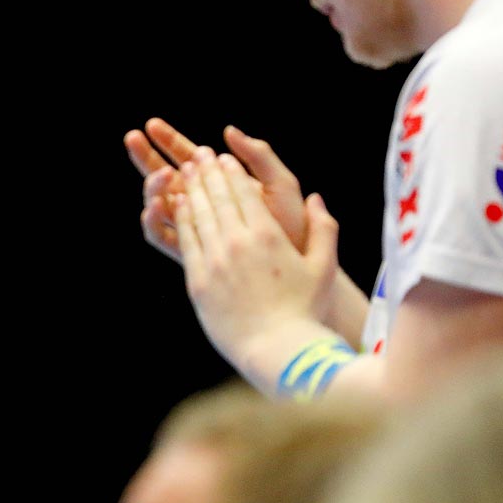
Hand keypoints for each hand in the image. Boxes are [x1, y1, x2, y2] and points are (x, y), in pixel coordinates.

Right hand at [126, 118, 307, 259]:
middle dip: (145, 157)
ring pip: (158, 204)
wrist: (295, 265)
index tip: (153, 125)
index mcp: (219, 184)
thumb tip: (229, 131)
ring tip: (160, 175)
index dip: (168, 140)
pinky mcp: (190, 253)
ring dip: (151, 187)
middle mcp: (201, 205)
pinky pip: (161, 236)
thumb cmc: (293, 225)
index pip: (186, 157)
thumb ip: (260, 156)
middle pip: (163, 177)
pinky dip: (156, 220)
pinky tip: (161, 204)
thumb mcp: (281, 184)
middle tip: (132, 137)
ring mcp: (193, 229)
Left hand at [173, 148, 339, 366]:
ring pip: (199, 215)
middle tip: (199, 154)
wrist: (276, 348)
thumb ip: (324, 228)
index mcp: (268, 236)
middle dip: (207, 172)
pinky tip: (178, 204)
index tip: (223, 157)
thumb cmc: (305, 310)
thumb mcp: (323, 267)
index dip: (231, 172)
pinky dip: (182, 218)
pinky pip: (187, 241)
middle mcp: (237, 243)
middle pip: (217, 198)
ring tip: (186, 171)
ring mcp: (214, 261)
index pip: (244, 194)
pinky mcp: (198, 280)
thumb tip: (315, 198)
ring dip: (192, 189)